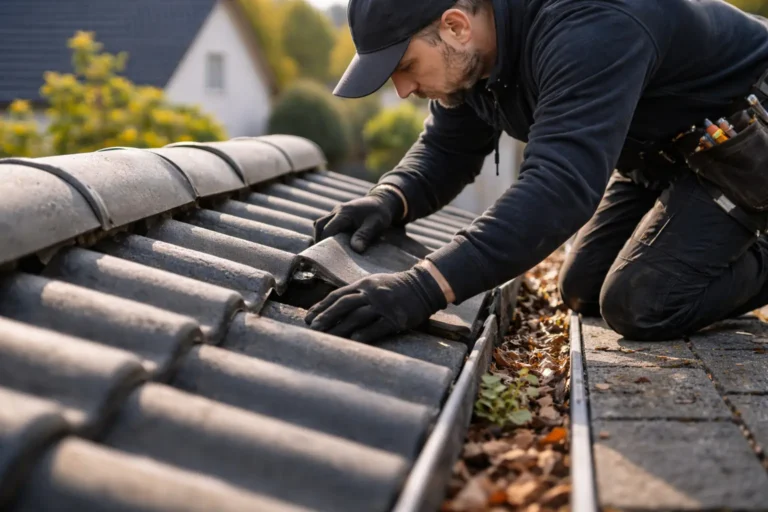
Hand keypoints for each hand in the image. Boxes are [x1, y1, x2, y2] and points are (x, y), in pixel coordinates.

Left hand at [304, 265, 446, 342]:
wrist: (424, 286)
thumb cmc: (395, 287)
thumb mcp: (374, 283)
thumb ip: (355, 293)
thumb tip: (332, 307)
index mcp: (363, 285)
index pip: (337, 295)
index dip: (321, 306)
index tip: (308, 318)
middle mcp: (371, 293)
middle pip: (344, 304)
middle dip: (327, 316)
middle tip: (313, 328)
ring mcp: (384, 305)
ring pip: (358, 316)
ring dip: (341, 327)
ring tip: (328, 337)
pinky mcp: (396, 317)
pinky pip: (379, 326)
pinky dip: (366, 333)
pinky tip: (354, 340)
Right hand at [313, 187, 403, 252]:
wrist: (382, 201)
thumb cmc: (380, 213)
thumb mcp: (376, 224)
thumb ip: (365, 235)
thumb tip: (356, 249)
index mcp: (344, 213)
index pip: (327, 230)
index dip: (325, 243)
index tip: (329, 257)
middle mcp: (337, 211)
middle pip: (319, 226)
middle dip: (320, 240)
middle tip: (326, 255)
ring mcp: (336, 212)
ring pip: (321, 224)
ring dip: (323, 237)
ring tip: (330, 251)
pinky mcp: (338, 216)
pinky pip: (327, 224)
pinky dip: (328, 234)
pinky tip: (335, 244)